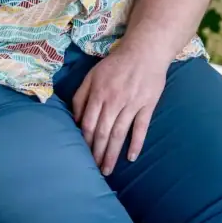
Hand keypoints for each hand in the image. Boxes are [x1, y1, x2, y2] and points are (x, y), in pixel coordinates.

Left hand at [72, 48, 167, 176]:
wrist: (144, 51)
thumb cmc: (115, 64)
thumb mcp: (92, 75)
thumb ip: (81, 96)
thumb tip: (74, 119)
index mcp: (98, 93)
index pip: (88, 123)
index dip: (84, 141)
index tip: (81, 155)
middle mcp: (113, 101)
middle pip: (103, 132)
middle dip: (97, 153)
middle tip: (93, 171)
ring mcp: (131, 104)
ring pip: (119, 133)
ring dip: (113, 153)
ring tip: (108, 169)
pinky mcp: (147, 105)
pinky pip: (141, 128)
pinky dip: (136, 143)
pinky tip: (131, 157)